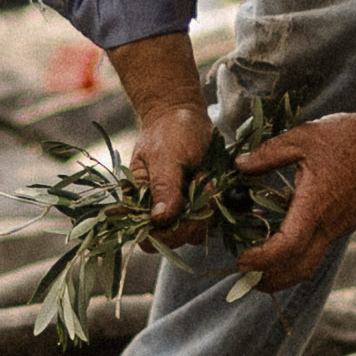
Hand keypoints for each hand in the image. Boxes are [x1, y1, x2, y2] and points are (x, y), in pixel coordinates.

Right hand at [129, 86, 218, 235]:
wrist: (184, 116)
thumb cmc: (168, 132)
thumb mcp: (165, 157)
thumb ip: (163, 187)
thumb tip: (159, 219)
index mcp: (139, 204)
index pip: (150, 239)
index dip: (168, 235)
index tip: (182, 212)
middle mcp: (158, 213)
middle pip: (177, 239)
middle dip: (193, 217)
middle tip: (196, 183)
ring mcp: (180, 211)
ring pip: (198, 232)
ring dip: (207, 208)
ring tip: (202, 177)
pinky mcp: (198, 205)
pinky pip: (212, 218)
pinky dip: (217, 202)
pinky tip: (211, 180)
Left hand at [233, 104, 355, 290]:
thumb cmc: (348, 136)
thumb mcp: (302, 138)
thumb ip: (268, 154)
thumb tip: (239, 165)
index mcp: (316, 205)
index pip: (287, 247)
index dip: (262, 260)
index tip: (241, 260)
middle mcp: (330, 224)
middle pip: (300, 270)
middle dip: (270, 281)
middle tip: (245, 278)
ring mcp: (342, 226)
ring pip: (311, 261)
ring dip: (284, 270)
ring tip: (259, 264)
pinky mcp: (347, 222)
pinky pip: (320, 246)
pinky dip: (299, 252)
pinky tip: (284, 237)